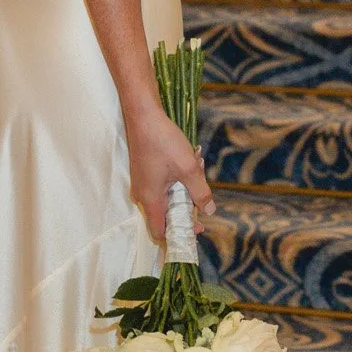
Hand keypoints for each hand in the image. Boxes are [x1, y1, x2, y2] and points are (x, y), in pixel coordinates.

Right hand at [125, 96, 214, 242]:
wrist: (144, 116)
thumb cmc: (163, 141)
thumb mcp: (189, 168)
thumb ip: (200, 192)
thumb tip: (209, 211)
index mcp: (150, 199)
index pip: (160, 232)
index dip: (178, 235)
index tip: (197, 228)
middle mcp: (142, 195)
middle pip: (165, 215)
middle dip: (187, 207)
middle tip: (202, 194)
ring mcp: (142, 184)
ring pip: (166, 198)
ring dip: (184, 190)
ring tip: (197, 168)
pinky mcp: (144, 173)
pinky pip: (162, 187)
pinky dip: (177, 181)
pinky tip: (189, 162)